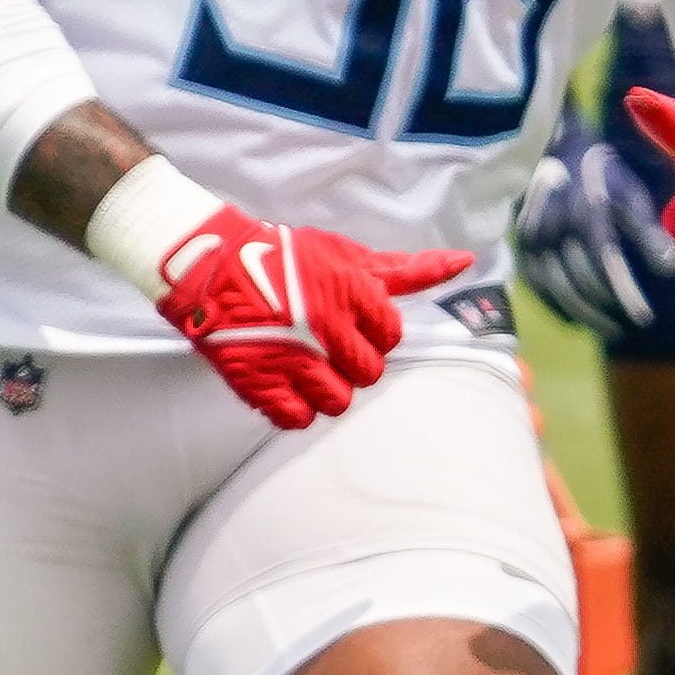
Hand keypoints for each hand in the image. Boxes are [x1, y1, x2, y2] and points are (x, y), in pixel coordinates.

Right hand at [154, 206, 472, 428]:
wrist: (210, 269)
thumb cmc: (282, 258)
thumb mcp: (346, 255)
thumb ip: (405, 268)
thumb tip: (463, 261)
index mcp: (352, 294)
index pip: (390, 335)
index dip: (372, 333)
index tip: (349, 324)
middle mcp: (328, 329)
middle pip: (369, 373)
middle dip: (352, 363)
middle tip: (326, 349)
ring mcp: (293, 360)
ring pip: (338, 401)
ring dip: (327, 390)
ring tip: (306, 370)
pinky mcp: (261, 383)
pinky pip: (297, 419)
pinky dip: (294, 409)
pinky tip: (285, 387)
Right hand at [515, 116, 673, 337]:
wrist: (552, 153)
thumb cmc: (600, 173)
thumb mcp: (630, 193)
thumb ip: (650, 231)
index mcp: (585, 213)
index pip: (606, 263)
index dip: (625, 293)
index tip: (646, 317)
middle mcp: (554, 231)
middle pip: (580, 282)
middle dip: (609, 308)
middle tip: (635, 324)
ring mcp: (532, 244)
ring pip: (557, 289)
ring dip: (586, 314)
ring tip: (612, 330)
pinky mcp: (522, 251)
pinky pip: (540, 288)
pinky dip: (560, 307)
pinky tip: (581, 319)